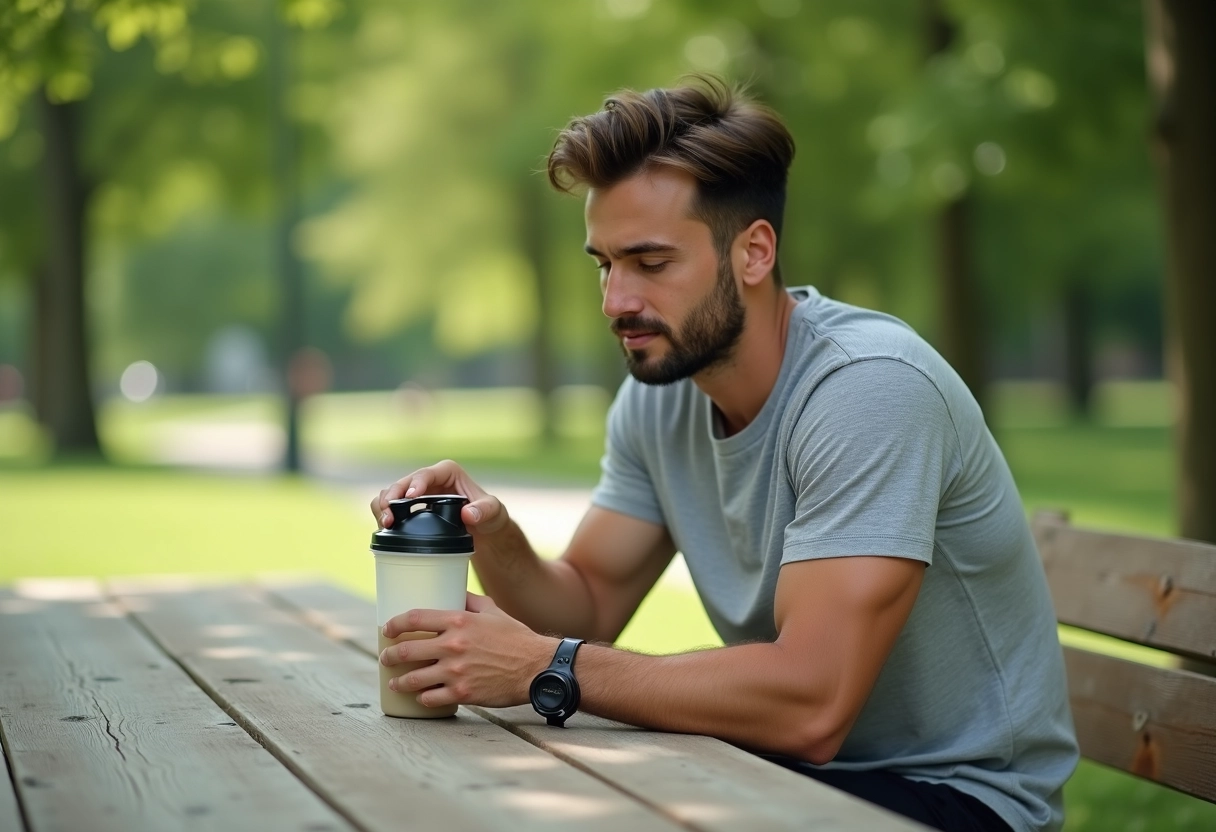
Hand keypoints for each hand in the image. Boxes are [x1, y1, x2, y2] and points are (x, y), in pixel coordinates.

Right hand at [370, 460, 509, 534]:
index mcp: (448, 472)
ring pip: (393, 493)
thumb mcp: (494, 511)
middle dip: (393, 496)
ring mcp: (418, 493)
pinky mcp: (411, 507)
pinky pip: (391, 506)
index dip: (417, 483)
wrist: (483, 529)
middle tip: (389, 515)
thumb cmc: (489, 515)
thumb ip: (485, 511)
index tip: (411, 497)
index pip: (428, 474)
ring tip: (385, 522)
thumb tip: (468, 514)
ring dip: (383, 505)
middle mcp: (430, 479)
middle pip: (404, 482)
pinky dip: (384, 514)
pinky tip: (385, 527)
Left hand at [380, 592, 556, 708]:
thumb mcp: (494, 612)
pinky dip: (422, 698)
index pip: (415, 618)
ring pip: (413, 679)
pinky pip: (430, 698)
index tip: (388, 629)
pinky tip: (420, 696)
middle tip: (386, 658)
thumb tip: (456, 592)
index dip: (395, 623)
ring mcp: (456, 672)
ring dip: (399, 681)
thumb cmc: (517, 638)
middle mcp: (453, 646)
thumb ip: (472, 601)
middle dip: (390, 656)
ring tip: (395, 682)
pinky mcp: (462, 694)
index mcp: (459, 621)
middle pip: (407, 651)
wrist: (536, 668)